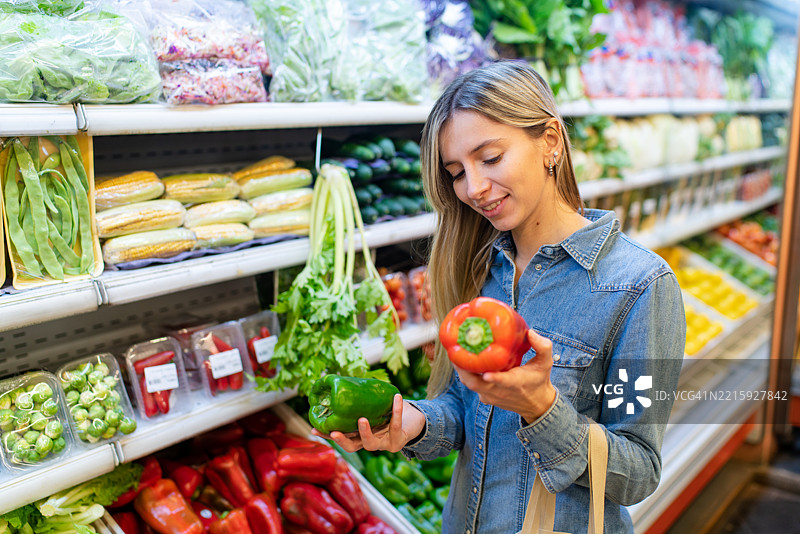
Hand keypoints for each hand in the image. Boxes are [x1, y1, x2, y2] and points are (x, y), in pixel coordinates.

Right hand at [311, 394, 426, 453]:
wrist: (413, 421)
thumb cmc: (388, 411)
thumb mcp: (372, 406)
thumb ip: (359, 399)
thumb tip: (339, 380)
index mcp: (360, 435)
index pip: (340, 437)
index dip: (327, 435)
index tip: (314, 429)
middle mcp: (369, 442)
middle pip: (352, 446)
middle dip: (342, 440)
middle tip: (335, 432)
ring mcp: (383, 444)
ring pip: (371, 444)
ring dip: (365, 432)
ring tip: (362, 419)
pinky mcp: (398, 441)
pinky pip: (396, 425)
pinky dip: (397, 410)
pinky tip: (396, 398)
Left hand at [455, 329, 556, 423]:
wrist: (536, 404)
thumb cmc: (539, 380)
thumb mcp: (546, 363)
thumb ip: (543, 346)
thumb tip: (530, 332)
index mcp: (515, 383)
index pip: (503, 382)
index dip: (495, 378)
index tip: (487, 373)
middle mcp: (499, 391)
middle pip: (475, 383)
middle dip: (463, 368)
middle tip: (455, 349)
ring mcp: (490, 395)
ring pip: (470, 383)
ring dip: (461, 369)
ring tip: (454, 351)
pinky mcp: (485, 397)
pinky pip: (471, 385)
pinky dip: (465, 373)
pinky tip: (461, 359)